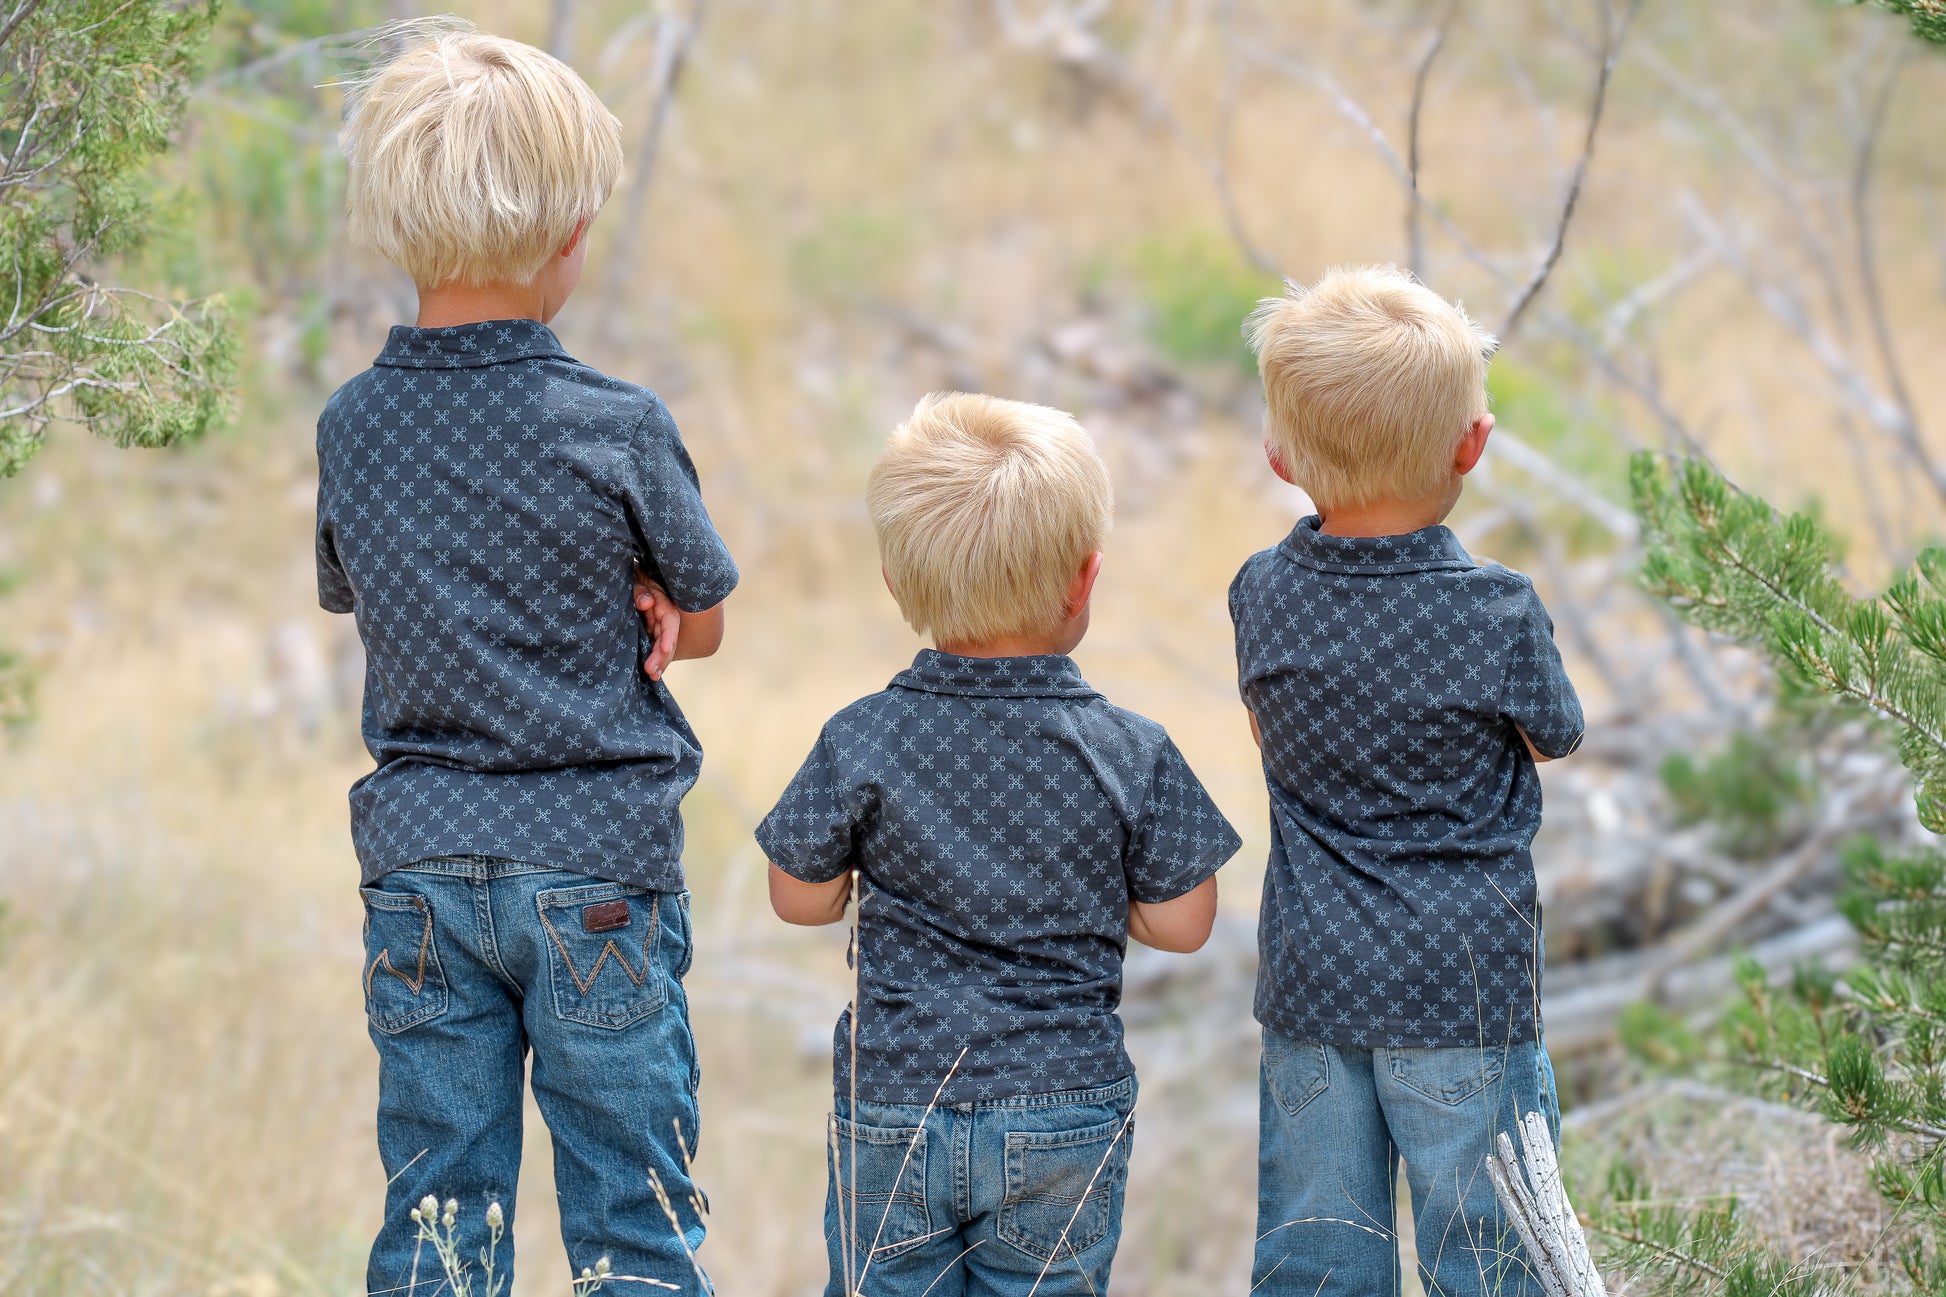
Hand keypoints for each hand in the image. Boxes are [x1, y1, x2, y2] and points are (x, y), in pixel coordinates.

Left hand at [634, 565, 680, 680]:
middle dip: (662, 656)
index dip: (669, 635)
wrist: (626, 572)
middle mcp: (660, 616)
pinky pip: (650, 645)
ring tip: (652, 676)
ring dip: (658, 661)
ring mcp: (653, 625)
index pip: (669, 621)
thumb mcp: (637, 577)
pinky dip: (651, 658)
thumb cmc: (633, 574)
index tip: (665, 649)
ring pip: (659, 645)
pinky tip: (648, 672)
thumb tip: (647, 603)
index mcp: (662, 602)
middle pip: (666, 638)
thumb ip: (641, 589)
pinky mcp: (645, 631)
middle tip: (652, 673)